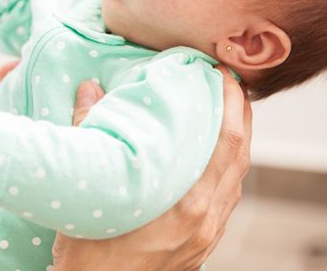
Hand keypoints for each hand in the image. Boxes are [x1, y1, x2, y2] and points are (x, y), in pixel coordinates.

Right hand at [53, 65, 251, 270]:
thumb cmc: (88, 253)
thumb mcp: (86, 189)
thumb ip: (89, 131)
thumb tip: (89, 89)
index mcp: (186, 202)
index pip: (226, 141)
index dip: (232, 103)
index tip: (224, 74)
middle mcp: (204, 219)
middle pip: (239, 155)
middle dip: (240, 114)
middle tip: (231, 82)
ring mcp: (205, 235)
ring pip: (236, 179)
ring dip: (237, 141)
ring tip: (227, 112)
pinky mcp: (200, 246)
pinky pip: (226, 200)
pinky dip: (228, 170)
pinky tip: (215, 158)